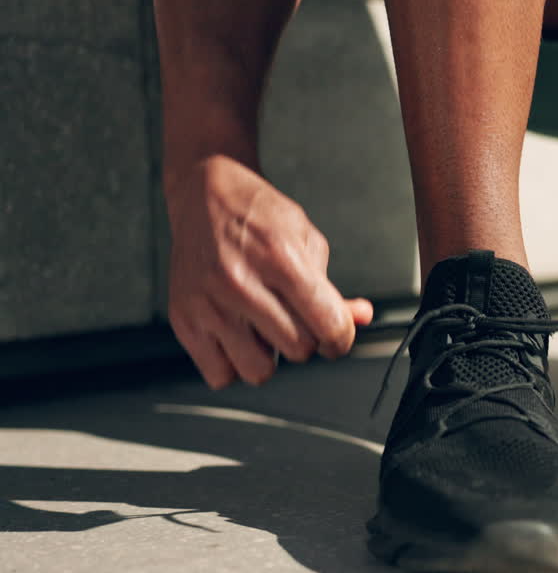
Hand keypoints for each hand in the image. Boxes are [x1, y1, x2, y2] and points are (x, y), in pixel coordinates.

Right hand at [165, 155, 372, 388]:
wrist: (205, 198)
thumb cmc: (257, 216)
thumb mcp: (307, 240)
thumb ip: (332, 288)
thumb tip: (359, 318)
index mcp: (279, 259)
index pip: (328, 325)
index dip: (341, 338)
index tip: (336, 336)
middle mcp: (240, 283)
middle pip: (298, 350)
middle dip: (306, 341)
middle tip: (296, 322)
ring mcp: (208, 304)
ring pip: (258, 371)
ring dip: (270, 357)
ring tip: (264, 329)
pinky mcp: (183, 320)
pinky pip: (220, 375)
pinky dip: (234, 365)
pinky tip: (238, 338)